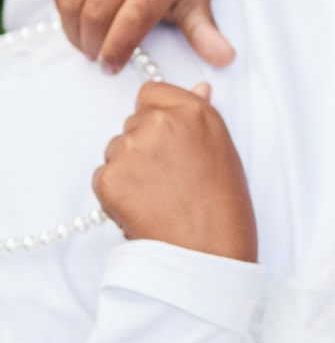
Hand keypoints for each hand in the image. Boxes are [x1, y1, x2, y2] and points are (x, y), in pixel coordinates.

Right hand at [54, 0, 234, 72]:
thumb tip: (225, 59)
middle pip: (99, 10)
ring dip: (74, 29)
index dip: (118, 48)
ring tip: (85, 43)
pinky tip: (76, 19)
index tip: (112, 67)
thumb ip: (203, 29)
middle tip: (97, 57)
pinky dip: (64, 7)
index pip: (134, 17)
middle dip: (94, 43)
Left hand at [94, 82, 256, 261]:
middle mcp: (160, 122)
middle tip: (168, 179)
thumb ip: (202, 116)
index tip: (167, 142)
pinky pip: (103, 177)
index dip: (156, 118)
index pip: (151, 93)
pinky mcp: (109, 176)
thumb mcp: (224, 152)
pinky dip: (116, 194)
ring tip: (158, 198)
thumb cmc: (224, 209)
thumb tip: (198, 87)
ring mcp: (131, 148)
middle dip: (144, 146)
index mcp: (193, 112)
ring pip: (115, 150)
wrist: (208, 255)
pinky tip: (143, 209)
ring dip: (129, 170)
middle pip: (132, 122)